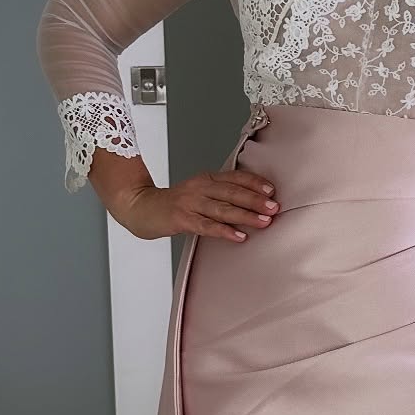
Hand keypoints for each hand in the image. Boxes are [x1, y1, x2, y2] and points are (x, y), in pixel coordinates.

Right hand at [112, 167, 278, 242]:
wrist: (140, 207)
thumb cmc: (173, 204)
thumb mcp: (198, 193)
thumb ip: (220, 195)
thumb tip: (251, 203)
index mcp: (206, 179)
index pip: (234, 177)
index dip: (254, 183)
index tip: (271, 190)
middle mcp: (200, 188)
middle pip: (232, 192)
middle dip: (255, 200)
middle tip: (274, 207)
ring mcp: (190, 203)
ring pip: (223, 209)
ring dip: (245, 215)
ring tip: (264, 221)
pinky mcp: (182, 219)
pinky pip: (207, 226)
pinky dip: (224, 231)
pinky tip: (239, 236)